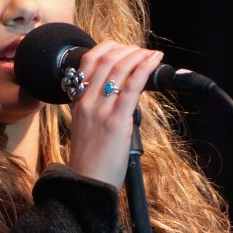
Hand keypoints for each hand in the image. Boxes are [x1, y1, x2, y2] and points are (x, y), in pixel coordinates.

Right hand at [66, 41, 163, 189]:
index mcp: (78, 103)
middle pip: (105, 60)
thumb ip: (96, 109)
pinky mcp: (116, 121)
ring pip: (119, 69)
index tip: (123, 48)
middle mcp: (87, 102)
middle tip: (141, 51)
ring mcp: (100, 110)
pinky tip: (154, 61)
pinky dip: (145, 68)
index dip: (107, 48)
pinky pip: (132, 86)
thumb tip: (120, 96)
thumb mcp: (86, 128)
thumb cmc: (90, 161)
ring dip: (139, 55)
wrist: (86, 185)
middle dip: (127, 50)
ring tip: (151, 54)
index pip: (87, 62)